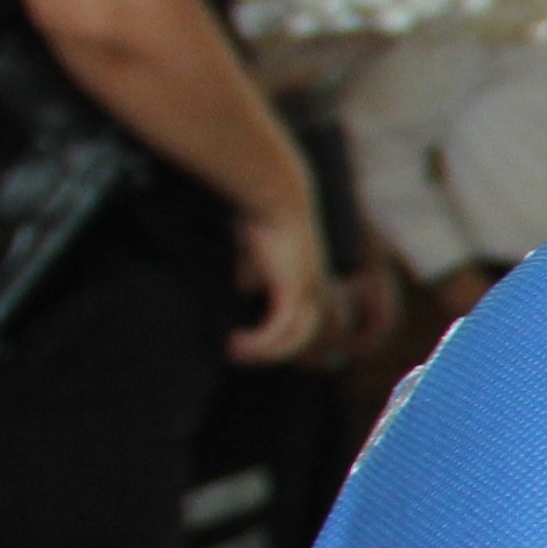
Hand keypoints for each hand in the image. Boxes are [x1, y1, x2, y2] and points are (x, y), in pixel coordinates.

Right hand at [230, 197, 336, 364]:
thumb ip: (253, 269)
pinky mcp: (293, 288)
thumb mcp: (256, 247)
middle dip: (273, 351)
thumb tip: (244, 286)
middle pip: (302, 334)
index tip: (247, 341)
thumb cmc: (263, 212)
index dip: (279, 337)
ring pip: (294, 337)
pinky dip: (260, 341)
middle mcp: (313, 287)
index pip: (302, 321)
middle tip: (240, 354)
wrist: (277, 193)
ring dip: (264, 351)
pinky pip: (279, 327)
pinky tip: (234, 341)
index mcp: (308, 279)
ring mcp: (308, 289)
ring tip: (233, 351)